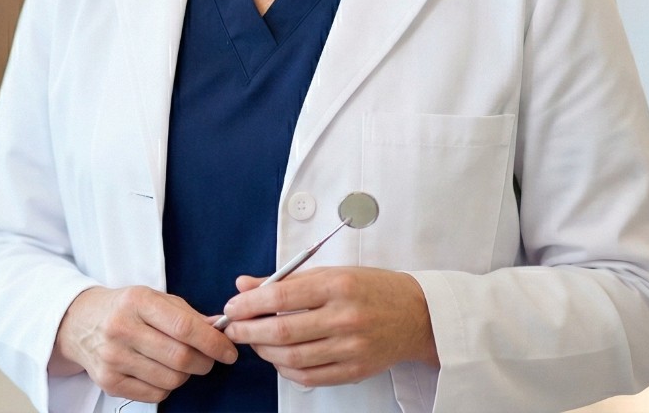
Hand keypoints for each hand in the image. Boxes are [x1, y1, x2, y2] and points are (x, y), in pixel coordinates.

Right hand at [49, 285, 237, 402]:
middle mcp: (122, 329)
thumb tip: (219, 328)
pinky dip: (168, 387)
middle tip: (211, 359)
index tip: (229, 350)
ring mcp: (113, 358)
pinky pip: (154, 395)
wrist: (81, 322)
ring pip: (169, 379)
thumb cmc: (126, 307)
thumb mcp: (155, 298)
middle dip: (205, 361)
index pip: (184, 326)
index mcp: (138, 301)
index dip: (212, 341)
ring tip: (184, 362)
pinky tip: (163, 372)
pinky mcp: (108, 382)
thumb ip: (188, 314)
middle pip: (179, 357)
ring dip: (187, 375)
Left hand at [221, 267, 437, 387]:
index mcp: (338, 284)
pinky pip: (309, 377)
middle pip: (283, 332)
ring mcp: (350, 347)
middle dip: (249, 331)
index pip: (282, 296)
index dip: (251, 303)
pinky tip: (278, 359)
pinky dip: (286, 370)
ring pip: (293, 358)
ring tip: (254, 342)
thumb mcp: (332, 271)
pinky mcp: (354, 371)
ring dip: (264, 352)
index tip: (233, 306)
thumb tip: (244, 284)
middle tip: (233, 328)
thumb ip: (287, 280)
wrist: (415, 314)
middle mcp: (344, 317)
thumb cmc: (371, 287)